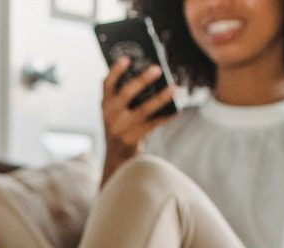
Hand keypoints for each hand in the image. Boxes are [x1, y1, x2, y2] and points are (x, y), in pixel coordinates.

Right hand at [101, 57, 176, 183]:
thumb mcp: (115, 108)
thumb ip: (125, 92)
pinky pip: (154, 124)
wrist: (116, 152)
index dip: (116, 71)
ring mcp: (122, 127)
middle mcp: (110, 115)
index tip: (127, 58)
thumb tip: (153, 72)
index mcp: (105, 103)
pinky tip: (177, 108)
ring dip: (160, 98)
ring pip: (144, 110)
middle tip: (157, 69)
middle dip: (141, 81)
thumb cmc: (121, 121)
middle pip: (126, 95)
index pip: (107, 84)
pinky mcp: (133, 138)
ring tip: (174, 88)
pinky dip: (167, 116)